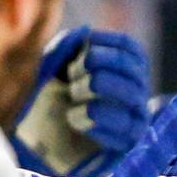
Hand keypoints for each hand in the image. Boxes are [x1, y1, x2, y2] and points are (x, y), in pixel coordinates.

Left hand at [16, 28, 153, 176]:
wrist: (38, 141)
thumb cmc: (48, 96)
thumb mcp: (53, 64)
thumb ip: (67, 45)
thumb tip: (85, 32)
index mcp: (125, 68)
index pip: (128, 47)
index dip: (102, 44)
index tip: (78, 50)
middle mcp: (138, 91)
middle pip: (129, 68)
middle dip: (94, 66)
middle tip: (71, 77)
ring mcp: (136, 118)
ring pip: (130, 95)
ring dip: (92, 92)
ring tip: (72, 98)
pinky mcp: (128, 144)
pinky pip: (122, 127)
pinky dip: (93, 120)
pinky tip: (75, 119)